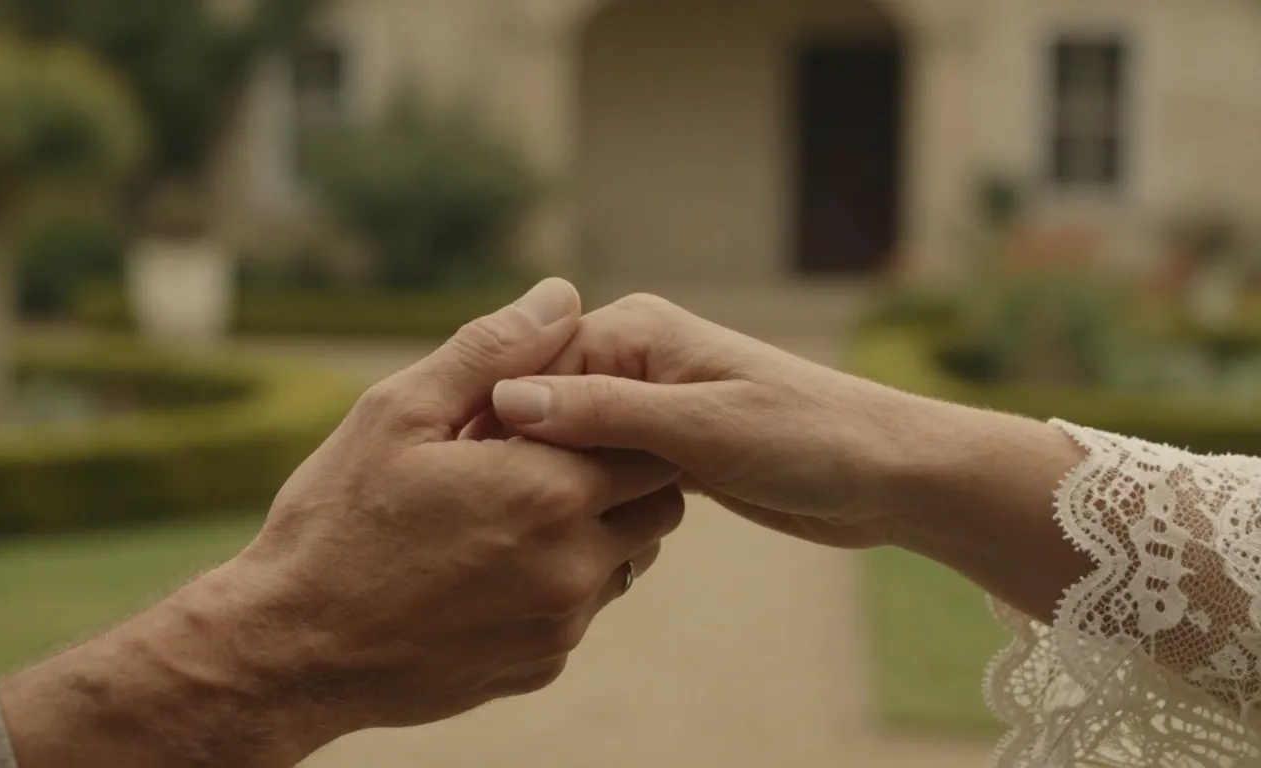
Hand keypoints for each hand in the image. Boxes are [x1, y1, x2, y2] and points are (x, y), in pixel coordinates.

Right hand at [0, 280, 683, 767]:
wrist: (290, 652)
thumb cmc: (336, 521)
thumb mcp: (399, 413)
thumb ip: (491, 349)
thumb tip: (560, 295)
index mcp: (549, 490)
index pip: (648, 438)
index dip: (618, 414)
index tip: (571, 409)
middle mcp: (574, 563)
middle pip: (660, 501)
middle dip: (622, 469)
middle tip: (552, 454)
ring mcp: (562, 623)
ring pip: (630, 557)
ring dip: (599, 526)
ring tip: (521, 508)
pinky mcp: (543, 665)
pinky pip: (584, 609)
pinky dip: (561, 581)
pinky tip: (493, 566)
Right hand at [489, 293, 1089, 621]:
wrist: (885, 474)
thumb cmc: (806, 436)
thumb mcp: (700, 425)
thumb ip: (606, 413)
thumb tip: (511, 401)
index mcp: (635, 331)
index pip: (533, 368)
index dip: (489, 420)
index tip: (450, 474)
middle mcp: (635, 363)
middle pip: (543, 409)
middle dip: (511, 456)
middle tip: (468, 516)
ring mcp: (649, 409)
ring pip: (569, 448)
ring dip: (544, 483)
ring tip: (502, 534)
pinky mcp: (665, 453)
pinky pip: (601, 476)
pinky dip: (583, 502)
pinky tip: (561, 538)